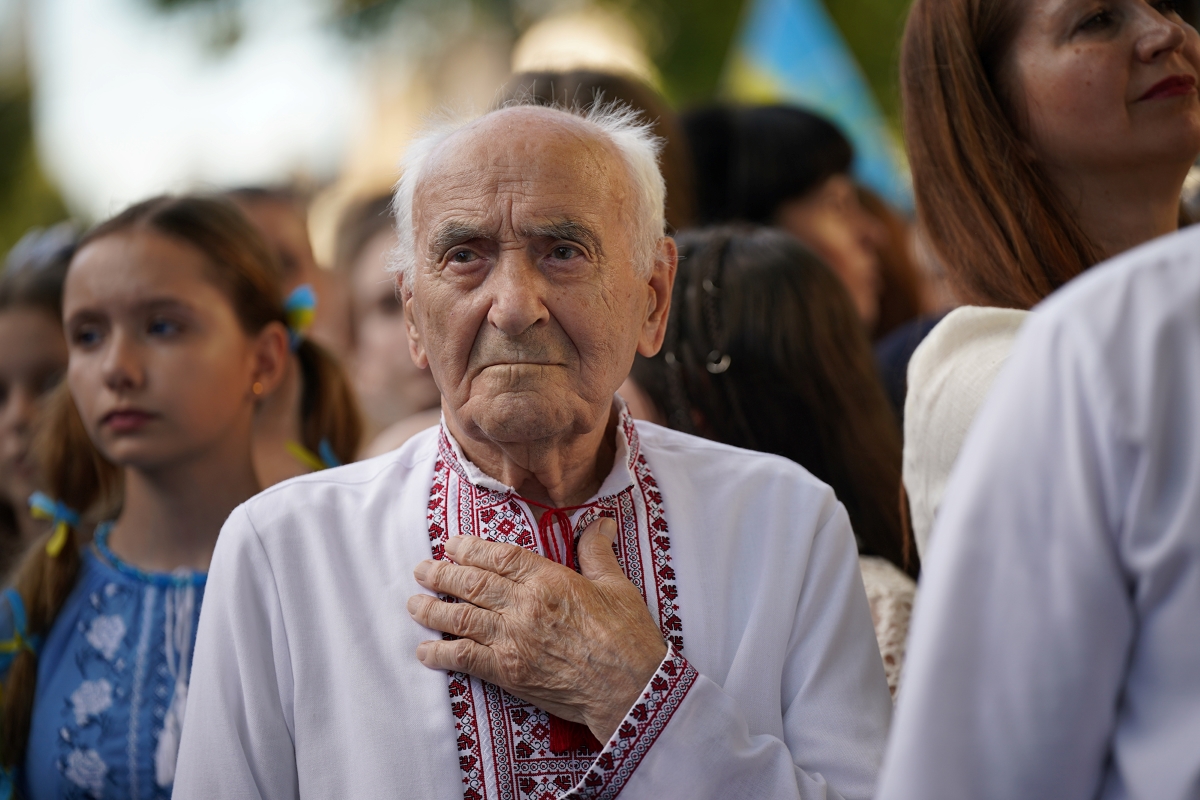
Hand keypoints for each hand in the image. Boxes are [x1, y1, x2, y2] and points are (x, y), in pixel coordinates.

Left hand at [407, 517, 668, 742]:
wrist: (631, 688)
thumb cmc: (627, 636)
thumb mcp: (617, 585)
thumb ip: (597, 551)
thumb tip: (601, 523)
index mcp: (550, 580)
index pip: (498, 556)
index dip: (469, 548)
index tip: (451, 545)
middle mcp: (525, 606)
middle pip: (472, 584)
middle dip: (441, 574)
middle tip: (421, 570)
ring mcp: (514, 640)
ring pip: (461, 618)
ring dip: (432, 610)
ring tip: (415, 604)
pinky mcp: (509, 673)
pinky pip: (465, 659)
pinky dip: (441, 654)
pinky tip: (425, 651)